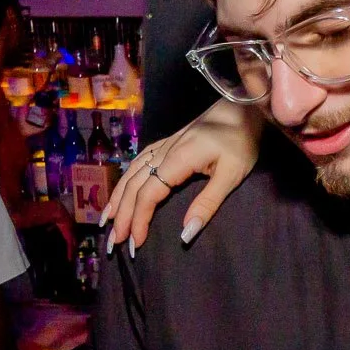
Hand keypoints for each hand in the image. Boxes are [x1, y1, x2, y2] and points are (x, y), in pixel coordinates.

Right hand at [102, 98, 262, 251]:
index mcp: (177, 160)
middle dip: (122, 215)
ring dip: (118, 198)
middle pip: (134, 186)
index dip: (138, 220)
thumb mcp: (231, 175)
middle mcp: (164, 152)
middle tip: (114, 242)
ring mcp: (164, 145)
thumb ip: (207, 205)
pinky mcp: (168, 142)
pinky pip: (138, 162)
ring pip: (132, 173)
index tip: (135, 243)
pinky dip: (126, 179)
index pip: (148, 194)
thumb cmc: (241, 141)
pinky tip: (121, 189)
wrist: (242, 107)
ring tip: (107, 220)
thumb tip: (185, 235)